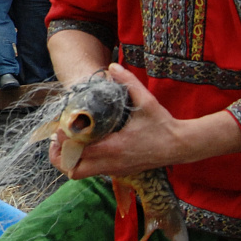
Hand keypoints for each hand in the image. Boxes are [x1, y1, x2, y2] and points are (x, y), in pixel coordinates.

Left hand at [47, 64, 194, 178]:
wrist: (181, 146)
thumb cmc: (162, 125)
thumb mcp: (147, 102)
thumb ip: (129, 82)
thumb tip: (112, 66)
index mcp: (113, 147)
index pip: (77, 152)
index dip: (64, 141)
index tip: (61, 126)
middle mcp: (111, 163)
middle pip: (72, 170)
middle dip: (60, 155)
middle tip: (59, 138)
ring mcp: (114, 170)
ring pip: (81, 173)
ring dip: (70, 159)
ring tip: (68, 140)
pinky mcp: (119, 172)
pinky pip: (92, 171)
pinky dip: (83, 161)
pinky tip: (85, 144)